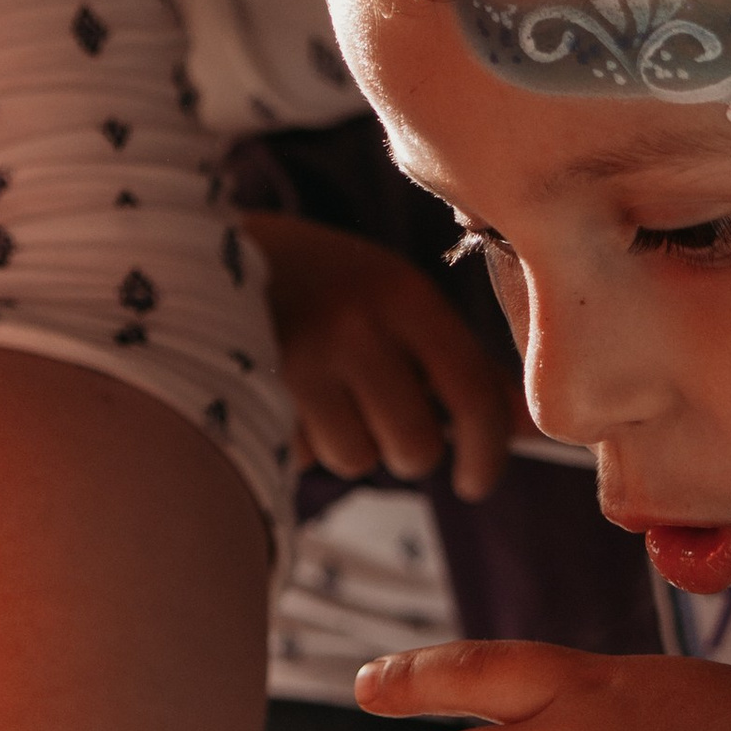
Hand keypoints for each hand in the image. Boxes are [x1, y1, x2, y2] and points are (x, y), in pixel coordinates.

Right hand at [243, 214, 514, 499]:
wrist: (199, 251)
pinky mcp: (252, 393)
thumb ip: (460, 364)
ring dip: (351, 445)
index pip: (474, 394)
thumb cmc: (325, 285)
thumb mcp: (395, 301)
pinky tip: (289, 396)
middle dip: (409, 450)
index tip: (479, 480)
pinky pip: (307, 456)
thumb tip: (531, 432)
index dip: (487, 452)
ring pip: (358, 459)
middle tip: (385, 418)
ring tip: (327, 395)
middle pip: (415, 446)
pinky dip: (306, 443)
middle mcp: (355, 325)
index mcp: (404, 294)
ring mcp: (299, 361)